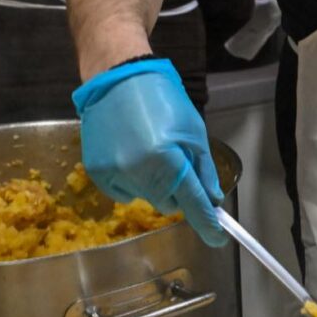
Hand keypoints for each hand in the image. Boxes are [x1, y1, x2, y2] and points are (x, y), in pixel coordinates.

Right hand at [72, 59, 227, 246]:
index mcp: (167, 160)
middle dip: (178, 190)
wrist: (117, 78)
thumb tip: (211, 198)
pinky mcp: (97, 172)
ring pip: (146, 197)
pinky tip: (131, 153)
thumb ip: (203, 169)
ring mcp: (115, 174)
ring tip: (150, 149)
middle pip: (168, 203)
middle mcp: (139, 172)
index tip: (218, 238)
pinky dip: (133, 180)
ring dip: (155, 184)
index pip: (191, 202)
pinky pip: (124, 192)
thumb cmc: (163, 99)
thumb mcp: (193, 130)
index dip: (207, 223)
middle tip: (176, 160)